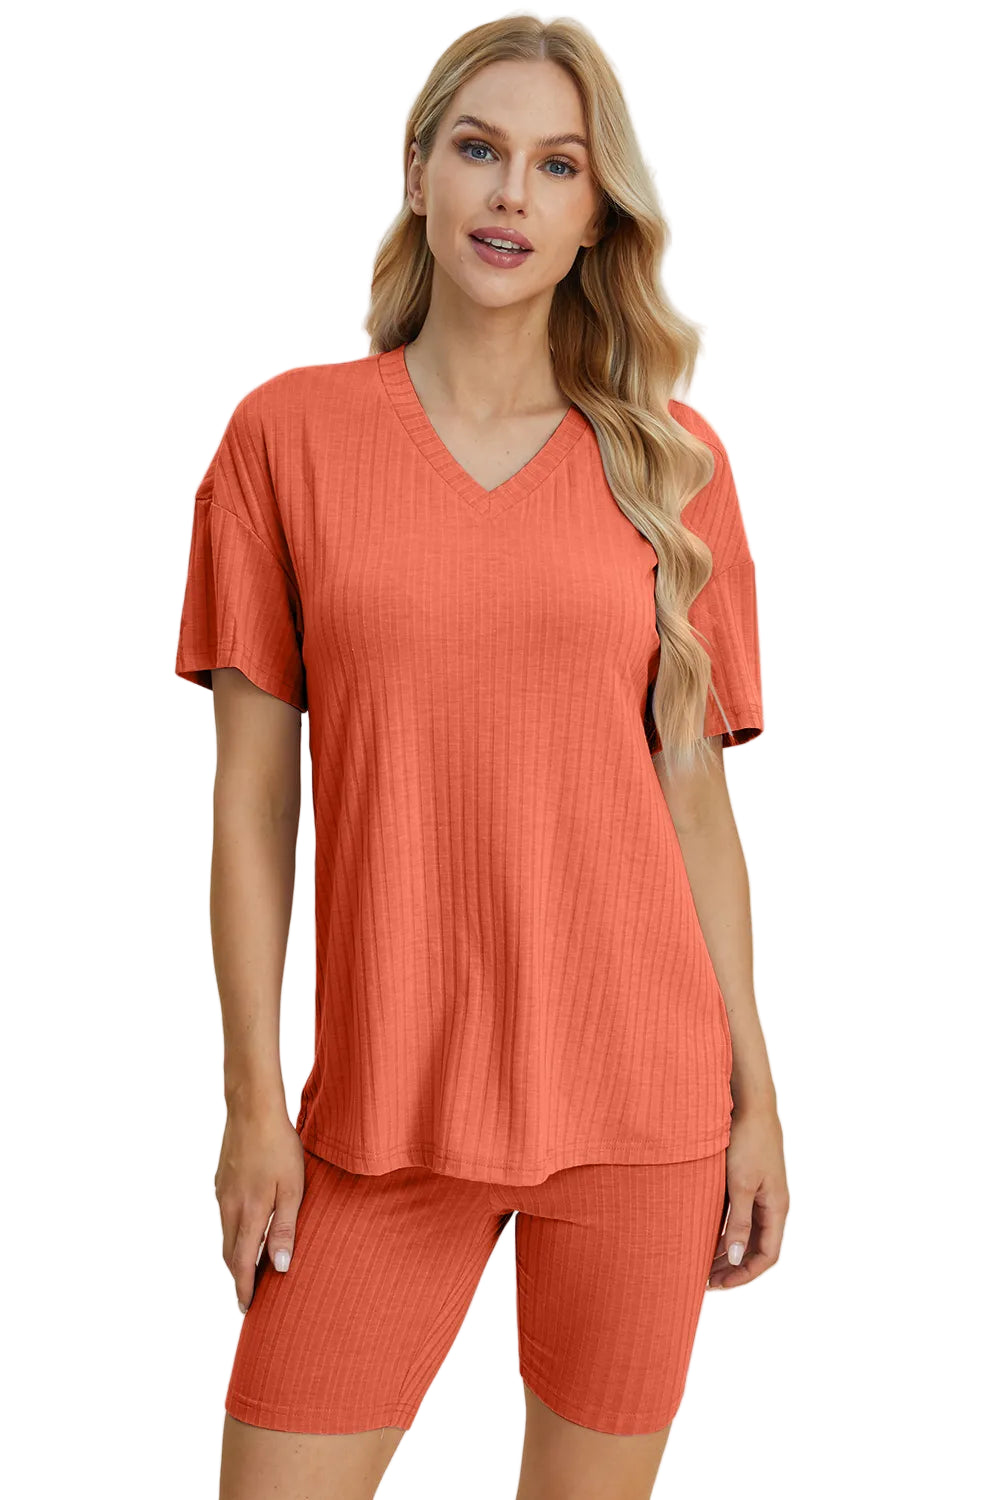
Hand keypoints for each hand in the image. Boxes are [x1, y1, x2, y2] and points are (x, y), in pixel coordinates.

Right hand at [215, 1106, 304, 1313]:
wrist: (252, 1109)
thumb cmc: (280, 1147)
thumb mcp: (293, 1189)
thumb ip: (285, 1228)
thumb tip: (280, 1267)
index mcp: (249, 1214)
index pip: (242, 1264)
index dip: (244, 1289)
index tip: (247, 1308)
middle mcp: (229, 1208)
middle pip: (229, 1254)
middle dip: (238, 1278)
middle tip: (248, 1296)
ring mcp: (222, 1194)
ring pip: (225, 1235)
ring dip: (236, 1255)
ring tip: (250, 1268)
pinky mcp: (221, 1181)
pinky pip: (225, 1216)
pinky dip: (234, 1232)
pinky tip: (247, 1229)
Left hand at [707, 1104, 788, 1288]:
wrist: (750, 1103)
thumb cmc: (748, 1141)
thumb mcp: (740, 1184)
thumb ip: (738, 1222)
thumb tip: (734, 1259)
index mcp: (776, 1208)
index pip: (766, 1255)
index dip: (744, 1274)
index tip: (718, 1284)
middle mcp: (771, 1204)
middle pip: (755, 1248)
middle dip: (732, 1267)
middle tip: (704, 1280)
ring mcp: (760, 1192)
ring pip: (745, 1233)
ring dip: (725, 1250)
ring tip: (699, 1262)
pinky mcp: (748, 1181)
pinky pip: (737, 1215)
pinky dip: (722, 1229)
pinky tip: (701, 1234)